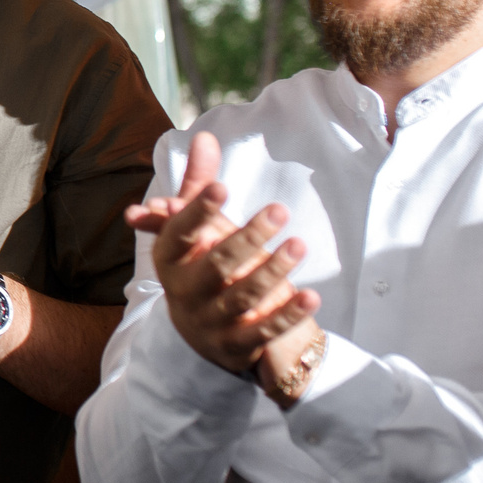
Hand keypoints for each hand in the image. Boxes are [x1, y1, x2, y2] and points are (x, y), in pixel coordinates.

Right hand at [124, 131, 319, 374]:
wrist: (202, 335)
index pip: (177, 234)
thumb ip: (200, 185)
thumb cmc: (201, 266)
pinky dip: (288, 315)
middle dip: (246, 238)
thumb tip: (204, 137)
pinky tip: (311, 296)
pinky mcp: (235, 346)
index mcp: (170, 261)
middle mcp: (184, 293)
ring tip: (299, 246)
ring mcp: (209, 322)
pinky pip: (263, 331)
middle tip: (279, 210)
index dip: (197, 212)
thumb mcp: (196, 229)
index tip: (222, 187)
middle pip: (214, 266)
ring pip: (241, 298)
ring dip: (271, 272)